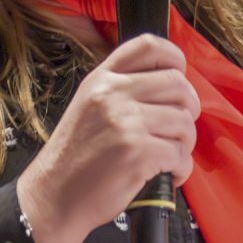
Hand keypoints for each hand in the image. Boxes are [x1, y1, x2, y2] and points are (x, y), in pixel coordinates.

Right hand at [17, 35, 200, 242]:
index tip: (179, 80)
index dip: (175, 60)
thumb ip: (122, 90)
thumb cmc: (76, 157)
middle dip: (188, 110)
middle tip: (178, 130)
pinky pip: (180, 155)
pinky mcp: (137, 152)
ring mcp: (126, 122)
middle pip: (179, 84)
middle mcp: (113, 93)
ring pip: (185, 122)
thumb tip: (172, 86)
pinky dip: (180, 169)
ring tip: (168, 157)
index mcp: (103, 79)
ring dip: (185, 144)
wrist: (53, 196)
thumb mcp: (90, 107)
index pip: (150, 46)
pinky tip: (166, 175)